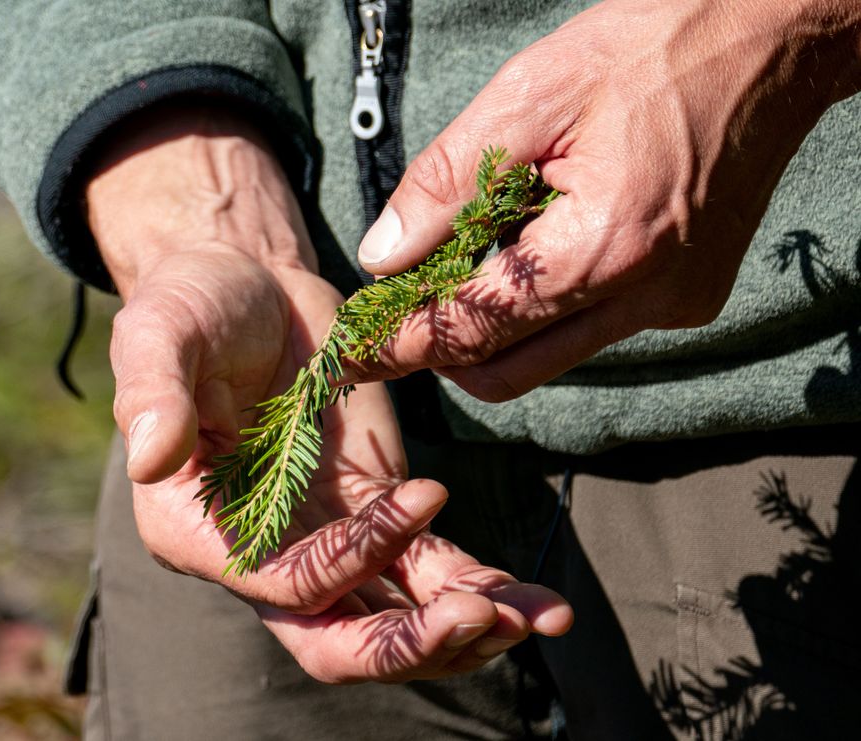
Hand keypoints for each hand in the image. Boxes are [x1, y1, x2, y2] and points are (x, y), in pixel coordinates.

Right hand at [87, 105, 572, 681]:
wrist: (251, 286)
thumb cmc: (192, 305)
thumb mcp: (158, 331)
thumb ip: (150, 392)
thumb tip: (145, 458)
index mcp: (199, 528)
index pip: (277, 585)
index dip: (344, 566)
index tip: (416, 500)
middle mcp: (262, 553)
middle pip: (333, 640)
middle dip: (406, 646)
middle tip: (480, 619)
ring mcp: (327, 539)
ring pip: (392, 622)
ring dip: (460, 633)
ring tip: (537, 618)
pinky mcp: (379, 512)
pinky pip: (429, 571)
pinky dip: (480, 590)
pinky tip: (538, 602)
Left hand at [352, 0, 860, 397]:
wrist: (771, 38)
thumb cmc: (651, 47)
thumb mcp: (532, 93)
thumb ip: (449, 182)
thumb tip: (381, 256)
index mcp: (604, 246)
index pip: (475, 327)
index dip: (402, 345)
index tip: (351, 357)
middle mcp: (645, 297)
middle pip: (508, 370)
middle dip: (440, 350)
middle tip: (393, 315)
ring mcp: (673, 305)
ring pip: (548, 355)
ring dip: (491, 329)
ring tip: (458, 267)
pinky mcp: (689, 299)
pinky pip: (591, 329)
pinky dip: (544, 305)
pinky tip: (533, 245)